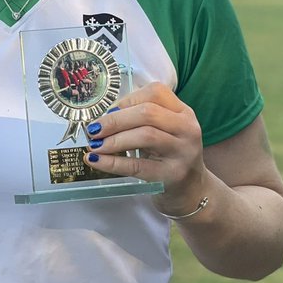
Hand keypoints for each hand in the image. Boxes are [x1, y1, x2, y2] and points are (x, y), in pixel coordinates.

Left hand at [83, 82, 208, 215]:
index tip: (107, 112)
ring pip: (145, 136)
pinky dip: (112, 163)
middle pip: (147, 113)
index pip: (155, 93)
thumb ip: (138, 119)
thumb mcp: (162, 131)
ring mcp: (183, 152)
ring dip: (113, 140)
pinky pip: (138, 166)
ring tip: (94, 146)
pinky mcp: (172, 175)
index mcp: (183, 112)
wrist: (190, 189)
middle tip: (93, 130)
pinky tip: (96, 161)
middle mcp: (187, 128)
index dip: (126, 100)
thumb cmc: (168, 154)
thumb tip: (102, 119)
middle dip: (114, 120)